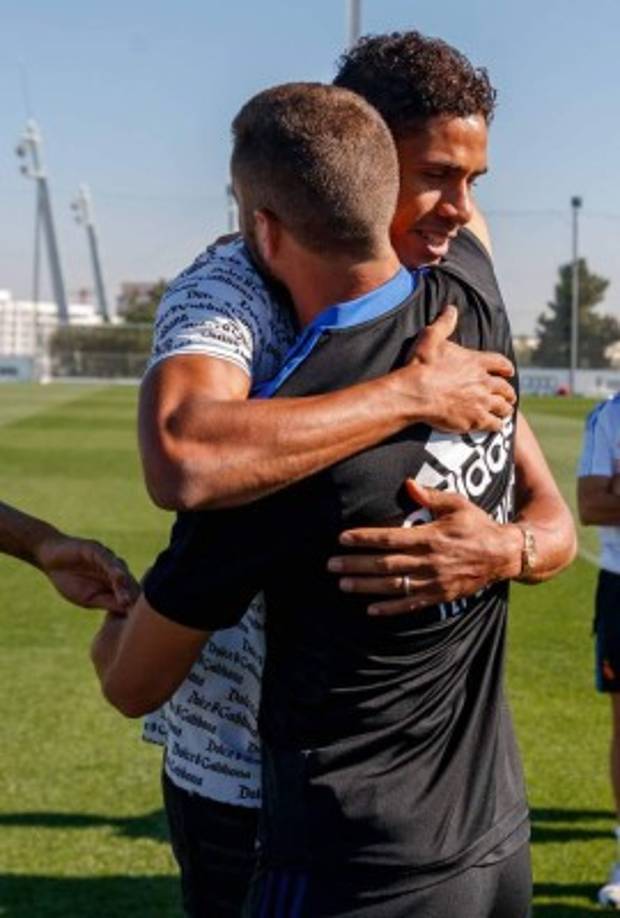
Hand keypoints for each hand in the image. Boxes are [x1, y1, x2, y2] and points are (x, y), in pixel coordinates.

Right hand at [35, 533, 139, 613]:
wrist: (49, 559)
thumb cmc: (69, 580)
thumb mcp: (89, 598)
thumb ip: (108, 602)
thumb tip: (128, 613)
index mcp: (117, 583)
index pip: (131, 595)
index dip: (135, 608)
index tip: (139, 623)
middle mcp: (117, 569)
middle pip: (130, 584)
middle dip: (133, 599)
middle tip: (136, 614)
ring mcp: (108, 558)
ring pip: (121, 572)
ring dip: (125, 586)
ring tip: (127, 600)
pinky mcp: (97, 549)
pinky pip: (107, 559)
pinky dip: (113, 568)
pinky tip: (118, 577)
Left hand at [328, 479, 521, 615]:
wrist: (505, 554)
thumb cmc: (478, 524)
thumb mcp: (458, 504)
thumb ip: (431, 496)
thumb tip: (408, 484)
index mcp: (431, 537)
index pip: (390, 538)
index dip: (364, 539)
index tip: (342, 538)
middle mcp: (430, 561)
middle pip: (385, 564)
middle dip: (356, 565)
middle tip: (331, 565)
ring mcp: (435, 581)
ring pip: (394, 586)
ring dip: (366, 587)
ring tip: (343, 584)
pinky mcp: (441, 596)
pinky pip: (411, 605)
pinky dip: (390, 609)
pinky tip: (370, 609)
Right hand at [391, 305, 515, 432]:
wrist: (415, 394)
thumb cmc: (421, 366)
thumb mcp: (430, 338)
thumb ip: (443, 324)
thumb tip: (451, 309)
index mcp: (476, 362)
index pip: (500, 363)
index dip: (506, 368)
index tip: (509, 372)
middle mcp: (483, 382)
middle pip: (504, 388)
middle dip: (508, 392)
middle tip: (508, 396)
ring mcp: (481, 402)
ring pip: (503, 407)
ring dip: (505, 409)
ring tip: (505, 412)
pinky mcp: (475, 420)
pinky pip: (494, 424)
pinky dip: (497, 425)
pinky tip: (496, 426)